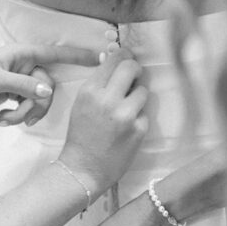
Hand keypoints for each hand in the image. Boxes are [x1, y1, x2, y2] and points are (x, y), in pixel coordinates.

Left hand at [0, 43, 97, 124]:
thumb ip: (23, 86)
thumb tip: (48, 92)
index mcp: (22, 54)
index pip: (56, 53)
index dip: (79, 55)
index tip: (102, 57)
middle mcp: (24, 67)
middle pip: (48, 87)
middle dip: (35, 105)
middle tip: (18, 114)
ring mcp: (20, 83)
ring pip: (39, 101)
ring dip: (25, 114)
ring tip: (6, 120)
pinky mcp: (14, 97)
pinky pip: (29, 109)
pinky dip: (18, 117)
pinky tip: (2, 120)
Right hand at [59, 50, 148, 196]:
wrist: (83, 169)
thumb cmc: (81, 135)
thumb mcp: (82, 104)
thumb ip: (99, 83)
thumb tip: (114, 60)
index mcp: (90, 90)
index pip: (115, 59)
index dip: (125, 56)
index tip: (128, 58)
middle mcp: (108, 99)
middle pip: (132, 67)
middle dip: (135, 70)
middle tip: (133, 78)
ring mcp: (125, 114)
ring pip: (143, 90)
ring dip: (137, 97)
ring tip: (126, 110)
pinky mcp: (139, 129)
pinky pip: (145, 113)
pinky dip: (138, 118)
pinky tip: (127, 129)